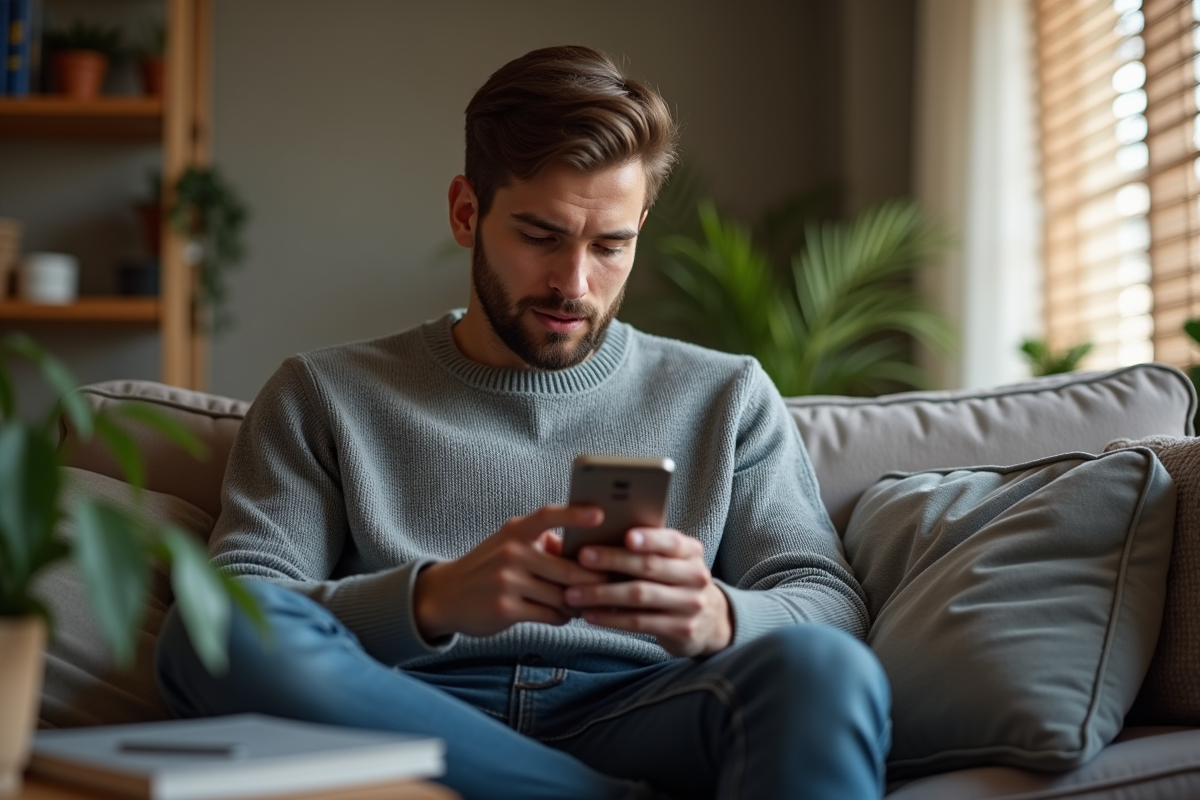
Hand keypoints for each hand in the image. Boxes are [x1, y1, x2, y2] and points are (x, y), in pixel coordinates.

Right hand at [413, 505, 607, 640]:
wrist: (446, 595)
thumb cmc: (489, 567)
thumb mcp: (510, 543)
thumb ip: (544, 543)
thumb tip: (586, 551)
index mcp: (516, 530)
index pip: (549, 516)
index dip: (576, 515)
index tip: (601, 514)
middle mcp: (512, 552)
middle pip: (569, 569)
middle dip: (592, 581)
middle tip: (606, 585)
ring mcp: (507, 581)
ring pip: (562, 596)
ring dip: (576, 604)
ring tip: (579, 604)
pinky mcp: (506, 609)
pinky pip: (550, 615)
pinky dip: (561, 617)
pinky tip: (561, 615)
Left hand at [564, 528, 732, 656]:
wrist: (710, 621)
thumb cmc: (675, 581)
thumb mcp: (672, 561)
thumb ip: (647, 548)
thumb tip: (599, 532)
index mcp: (691, 552)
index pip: (671, 541)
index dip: (649, 539)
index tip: (626, 536)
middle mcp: (695, 577)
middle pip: (649, 567)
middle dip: (612, 561)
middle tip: (582, 558)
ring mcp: (690, 605)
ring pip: (640, 596)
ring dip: (602, 594)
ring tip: (573, 592)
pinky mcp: (680, 630)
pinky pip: (638, 622)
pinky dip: (610, 618)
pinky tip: (589, 614)